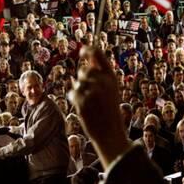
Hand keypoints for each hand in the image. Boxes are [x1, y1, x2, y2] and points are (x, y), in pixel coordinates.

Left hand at [72, 47, 129, 168]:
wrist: (110, 133)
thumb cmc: (109, 111)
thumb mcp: (111, 90)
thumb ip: (101, 75)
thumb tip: (88, 59)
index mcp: (111, 77)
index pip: (98, 55)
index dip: (88, 50)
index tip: (82, 51)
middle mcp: (102, 82)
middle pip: (84, 71)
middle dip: (83, 80)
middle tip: (91, 94)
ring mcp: (92, 91)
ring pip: (77, 83)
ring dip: (79, 92)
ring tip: (90, 103)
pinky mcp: (82, 101)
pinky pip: (72, 93)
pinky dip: (74, 99)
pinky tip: (84, 108)